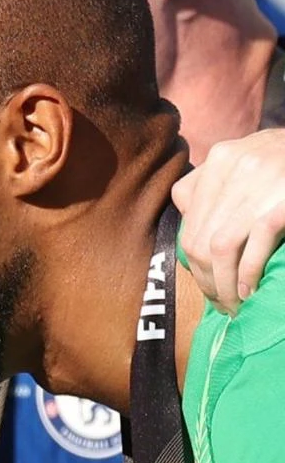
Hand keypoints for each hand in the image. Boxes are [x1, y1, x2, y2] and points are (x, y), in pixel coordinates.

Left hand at [175, 126, 284, 312]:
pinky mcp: (284, 204)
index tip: (207, 285)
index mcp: (222, 158)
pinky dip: (247, 274)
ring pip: (220, 247)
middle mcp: (235, 166)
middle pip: (199, 238)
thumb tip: (188, 219)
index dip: (194, 261)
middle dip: (207, 279)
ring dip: (223, 284)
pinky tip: (250, 291)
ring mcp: (261, 184)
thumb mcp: (252, 161)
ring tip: (233, 304)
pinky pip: (253, 247)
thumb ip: (215, 183)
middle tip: (220, 303)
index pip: (190, 221)